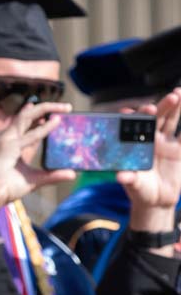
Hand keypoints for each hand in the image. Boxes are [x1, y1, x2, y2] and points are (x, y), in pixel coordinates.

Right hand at [0, 101, 76, 233]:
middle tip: (67, 107)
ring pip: (27, 116)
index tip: (54, 114)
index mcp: (8, 143)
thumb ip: (51, 175)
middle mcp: (6, 138)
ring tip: (65, 108)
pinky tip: (57, 122)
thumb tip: (72, 174)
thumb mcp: (33, 180)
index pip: (25, 124)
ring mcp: (6, 140)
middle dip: (46, 108)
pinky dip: (45, 127)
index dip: (38, 116)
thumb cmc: (4, 189)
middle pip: (26, 116)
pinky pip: (31, 134)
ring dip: (47, 109)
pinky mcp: (8, 146)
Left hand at [119, 88, 180, 243]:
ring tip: (179, 93)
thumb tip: (120, 176)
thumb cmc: (140, 192)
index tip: (140, 109)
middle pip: (156, 119)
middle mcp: (150, 139)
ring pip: (172, 120)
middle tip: (169, 98)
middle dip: (161, 107)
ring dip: (176, 107)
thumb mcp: (135, 186)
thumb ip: (130, 179)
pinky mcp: (180, 148)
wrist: (157, 201)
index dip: (136, 117)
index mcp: (136, 145)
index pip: (134, 127)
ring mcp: (166, 142)